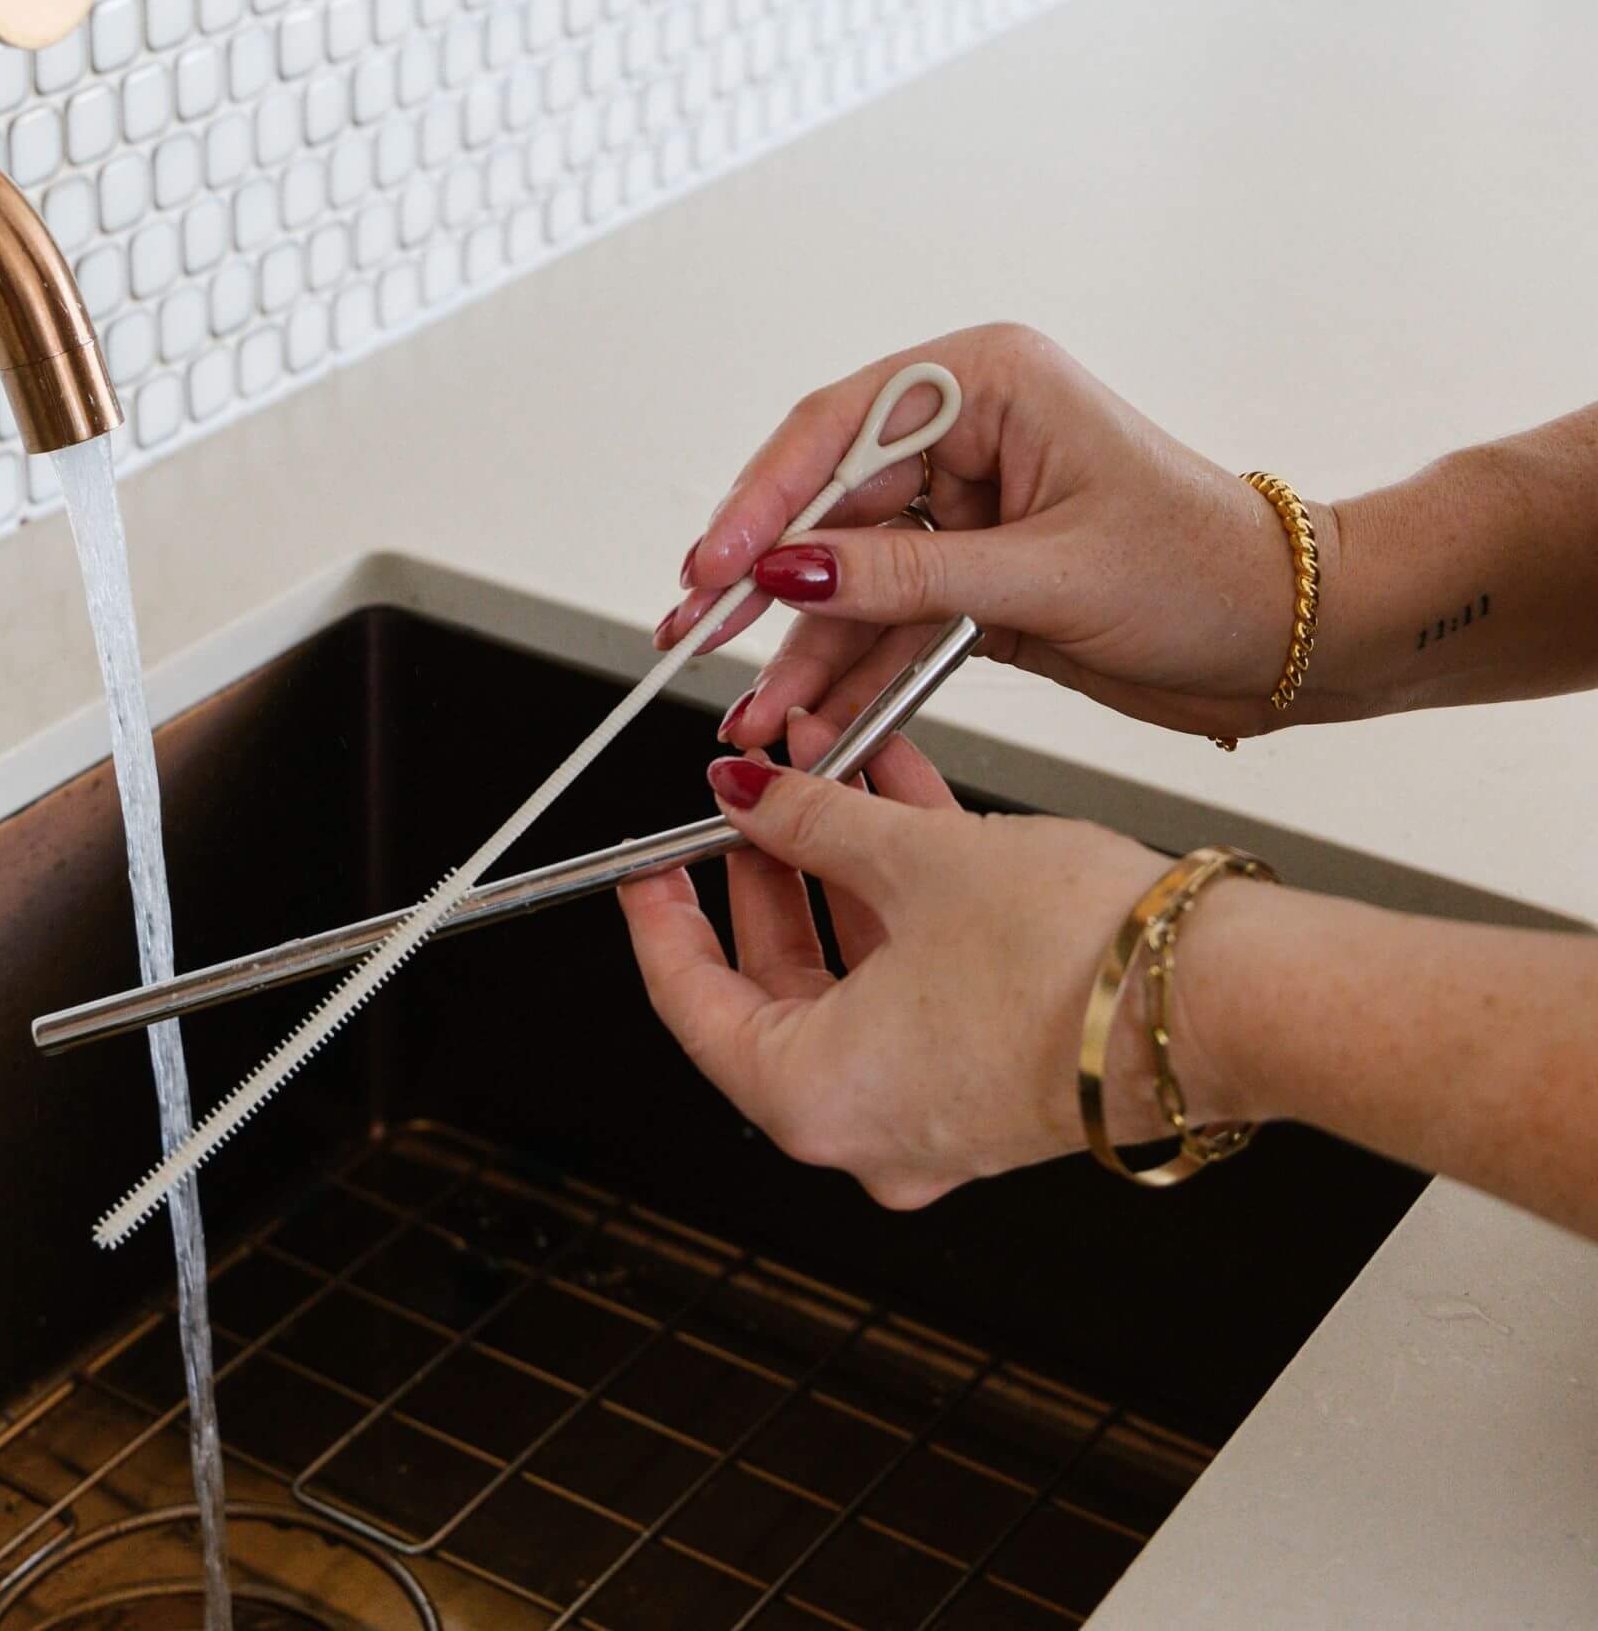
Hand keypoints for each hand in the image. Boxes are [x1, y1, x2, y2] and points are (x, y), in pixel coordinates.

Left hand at [617, 710, 1225, 1206]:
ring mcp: (936, 1107)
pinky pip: (918, 974)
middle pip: (775, 983)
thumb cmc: (1086, 963)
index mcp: (817, 1101)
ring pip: (855, 967)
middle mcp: (871, 1125)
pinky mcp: (996, 1075)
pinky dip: (903, 892)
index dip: (663, 920)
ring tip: (828, 759)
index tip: (649, 866)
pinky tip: (897, 791)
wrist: (1236, 997)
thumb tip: (748, 795)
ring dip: (840, 859)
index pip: (692, 1007)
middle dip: (766, 867)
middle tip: (750, 792)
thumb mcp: (915, 861)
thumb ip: (809, 820)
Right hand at [660, 323, 1325, 745]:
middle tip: (694, 631)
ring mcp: (962, 510)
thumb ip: (908, 577)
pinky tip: (806, 710)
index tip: (718, 564)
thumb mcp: (1050, 575)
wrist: (1289, 638)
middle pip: (827, 506)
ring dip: (798, 646)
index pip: (842, 428)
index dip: (766, 499)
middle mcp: (966, 437)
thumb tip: (791, 572)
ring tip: (752, 709)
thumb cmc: (1208, 572)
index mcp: (990, 386)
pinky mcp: (969, 576)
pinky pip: (886, 620)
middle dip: (761, 583)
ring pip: (849, 577)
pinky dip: (849, 669)